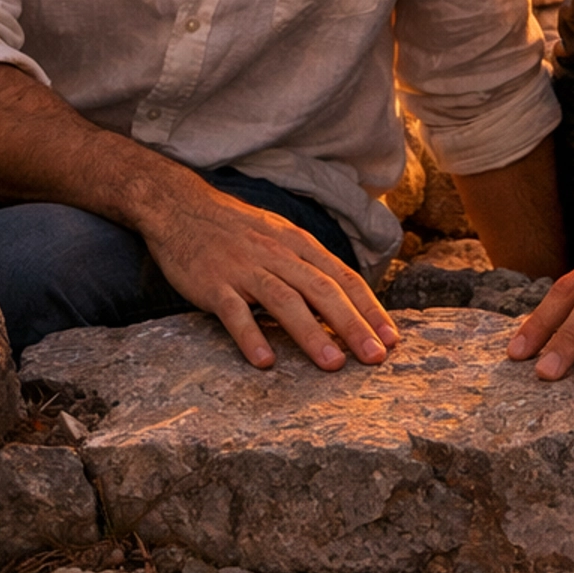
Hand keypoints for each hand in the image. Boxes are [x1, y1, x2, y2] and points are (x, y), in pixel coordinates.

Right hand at [135, 172, 400, 373]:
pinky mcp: (213, 284)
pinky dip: (250, 336)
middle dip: (353, 325)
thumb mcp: (280, 237)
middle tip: (376, 357)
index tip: (391, 339)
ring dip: (312, 333)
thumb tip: (344, 302)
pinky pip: (234, 312)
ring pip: (285, 301)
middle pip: (322, 291)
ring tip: (333, 364)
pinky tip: (265, 361)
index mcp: (298, 244)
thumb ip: (309, 267)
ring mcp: (245, 269)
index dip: (370, 308)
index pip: (343, 278)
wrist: (181, 207)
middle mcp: (277, 255)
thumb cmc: (237, 230)